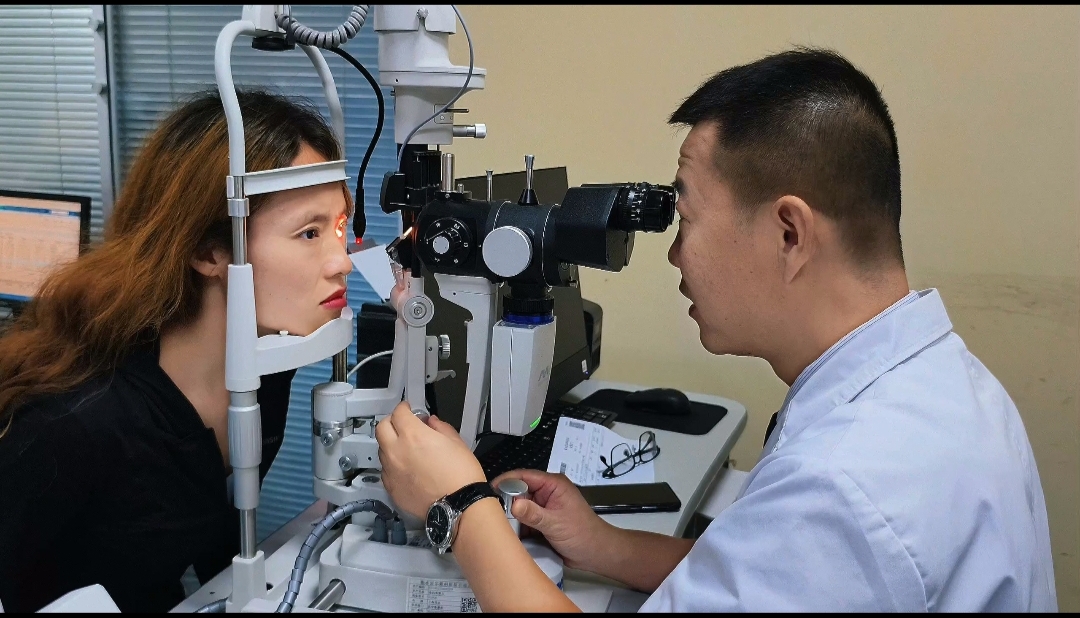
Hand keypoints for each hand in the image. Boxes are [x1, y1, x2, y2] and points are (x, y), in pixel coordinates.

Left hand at [375, 402, 486, 518]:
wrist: (459, 507)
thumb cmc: (461, 475)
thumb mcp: (456, 442)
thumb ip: (440, 427)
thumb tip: (430, 423)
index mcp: (413, 435)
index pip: (398, 413)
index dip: (404, 408)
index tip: (408, 409)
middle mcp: (396, 451)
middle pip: (381, 428)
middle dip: (391, 422)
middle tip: (402, 425)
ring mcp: (391, 471)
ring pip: (382, 450)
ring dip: (390, 444)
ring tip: (405, 448)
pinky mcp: (391, 488)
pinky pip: (386, 471)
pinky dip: (392, 465)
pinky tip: (406, 469)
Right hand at [491, 468, 614, 572]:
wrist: (596, 554)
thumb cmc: (583, 534)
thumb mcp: (556, 523)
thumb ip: (534, 514)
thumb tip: (514, 504)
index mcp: (553, 485)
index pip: (524, 476)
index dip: (506, 481)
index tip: (488, 491)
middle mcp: (547, 494)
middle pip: (519, 492)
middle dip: (506, 503)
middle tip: (490, 514)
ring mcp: (544, 508)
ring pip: (520, 509)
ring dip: (511, 518)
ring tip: (497, 526)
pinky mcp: (542, 523)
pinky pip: (524, 522)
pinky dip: (517, 528)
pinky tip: (508, 535)